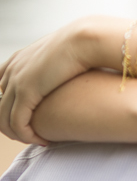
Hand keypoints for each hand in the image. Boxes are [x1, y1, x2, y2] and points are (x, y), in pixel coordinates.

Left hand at [0, 18, 99, 144]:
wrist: (84, 40)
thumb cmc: (83, 47)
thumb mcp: (62, 56)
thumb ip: (56, 67)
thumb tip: (67, 75)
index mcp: (17, 60)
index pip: (1, 89)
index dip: (11, 108)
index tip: (29, 120)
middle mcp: (12, 70)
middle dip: (11, 125)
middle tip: (31, 135)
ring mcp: (16, 81)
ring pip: (4, 119)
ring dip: (18, 135)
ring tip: (37, 140)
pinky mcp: (26, 92)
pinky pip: (17, 123)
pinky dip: (27, 135)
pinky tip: (43, 140)